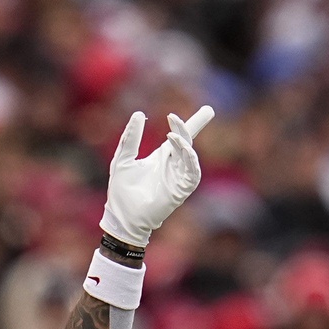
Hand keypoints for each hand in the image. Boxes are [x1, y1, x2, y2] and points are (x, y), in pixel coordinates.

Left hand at [101, 106, 213, 247]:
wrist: (122, 217)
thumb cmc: (121, 192)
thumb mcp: (123, 159)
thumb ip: (131, 138)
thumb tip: (138, 114)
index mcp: (161, 157)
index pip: (179, 137)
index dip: (192, 123)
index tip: (207, 110)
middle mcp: (172, 165)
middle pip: (188, 141)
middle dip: (194, 125)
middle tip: (189, 114)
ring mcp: (178, 176)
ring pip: (189, 154)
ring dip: (184, 141)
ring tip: (172, 133)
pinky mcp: (181, 189)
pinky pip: (192, 171)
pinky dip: (190, 158)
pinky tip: (181, 147)